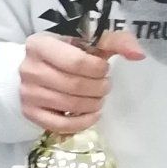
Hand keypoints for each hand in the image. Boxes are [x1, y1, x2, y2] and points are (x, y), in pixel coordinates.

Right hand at [19, 30, 143, 133]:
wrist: (35, 71)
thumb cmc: (65, 53)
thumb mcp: (87, 42)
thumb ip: (115, 41)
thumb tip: (138, 54)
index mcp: (40, 44)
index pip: (76, 61)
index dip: (98, 69)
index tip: (103, 68)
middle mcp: (29, 68)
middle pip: (75, 85)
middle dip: (99, 88)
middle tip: (105, 85)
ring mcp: (28, 92)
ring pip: (70, 105)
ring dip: (94, 104)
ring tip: (98, 98)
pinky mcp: (30, 113)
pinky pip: (62, 125)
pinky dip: (83, 122)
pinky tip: (92, 114)